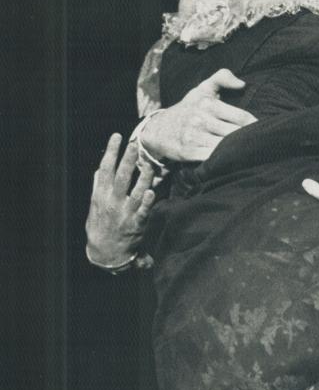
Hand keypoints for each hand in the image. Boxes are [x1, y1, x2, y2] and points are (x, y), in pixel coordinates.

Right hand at [85, 134, 155, 266]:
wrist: (104, 252)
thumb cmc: (100, 225)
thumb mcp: (95, 205)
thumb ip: (98, 186)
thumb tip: (99, 169)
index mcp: (100, 194)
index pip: (105, 168)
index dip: (111, 151)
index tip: (117, 136)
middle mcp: (112, 202)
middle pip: (120, 176)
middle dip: (128, 159)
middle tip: (135, 144)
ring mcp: (124, 213)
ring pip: (135, 192)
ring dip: (143, 177)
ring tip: (149, 164)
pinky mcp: (136, 225)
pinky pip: (143, 212)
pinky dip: (147, 202)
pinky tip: (152, 191)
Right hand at [141, 69, 257, 161]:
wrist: (159, 128)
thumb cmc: (188, 108)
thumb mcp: (202, 89)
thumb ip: (222, 78)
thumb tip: (243, 84)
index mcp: (208, 104)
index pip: (241, 117)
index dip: (255, 125)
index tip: (265, 130)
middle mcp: (200, 119)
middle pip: (235, 133)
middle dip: (250, 139)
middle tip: (264, 144)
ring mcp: (193, 136)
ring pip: (225, 147)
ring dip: (239, 152)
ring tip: (252, 154)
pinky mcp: (188, 152)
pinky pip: (211, 159)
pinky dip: (223, 161)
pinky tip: (233, 162)